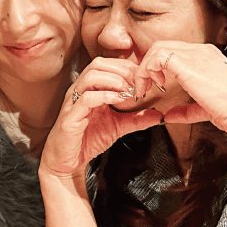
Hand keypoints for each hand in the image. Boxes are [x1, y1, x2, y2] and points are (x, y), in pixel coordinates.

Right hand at [39, 57, 162, 178]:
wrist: (67, 161)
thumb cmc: (87, 140)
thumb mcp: (118, 126)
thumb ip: (137, 119)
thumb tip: (159, 114)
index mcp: (90, 89)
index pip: (107, 64)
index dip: (126, 67)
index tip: (143, 77)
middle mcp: (80, 91)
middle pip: (98, 64)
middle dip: (122, 69)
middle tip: (138, 82)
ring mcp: (73, 102)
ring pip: (90, 76)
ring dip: (113, 80)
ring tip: (128, 91)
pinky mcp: (71, 117)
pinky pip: (86, 99)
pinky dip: (104, 96)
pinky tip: (118, 100)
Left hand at [133, 41, 226, 144]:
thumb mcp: (205, 109)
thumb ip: (186, 110)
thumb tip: (168, 115)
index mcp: (208, 58)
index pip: (175, 52)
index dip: (159, 68)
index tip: (155, 87)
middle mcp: (202, 51)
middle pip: (164, 46)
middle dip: (148, 66)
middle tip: (144, 87)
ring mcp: (197, 54)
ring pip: (158, 48)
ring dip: (145, 69)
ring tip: (145, 89)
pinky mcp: (189, 64)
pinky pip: (158, 56)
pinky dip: (147, 71)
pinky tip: (154, 87)